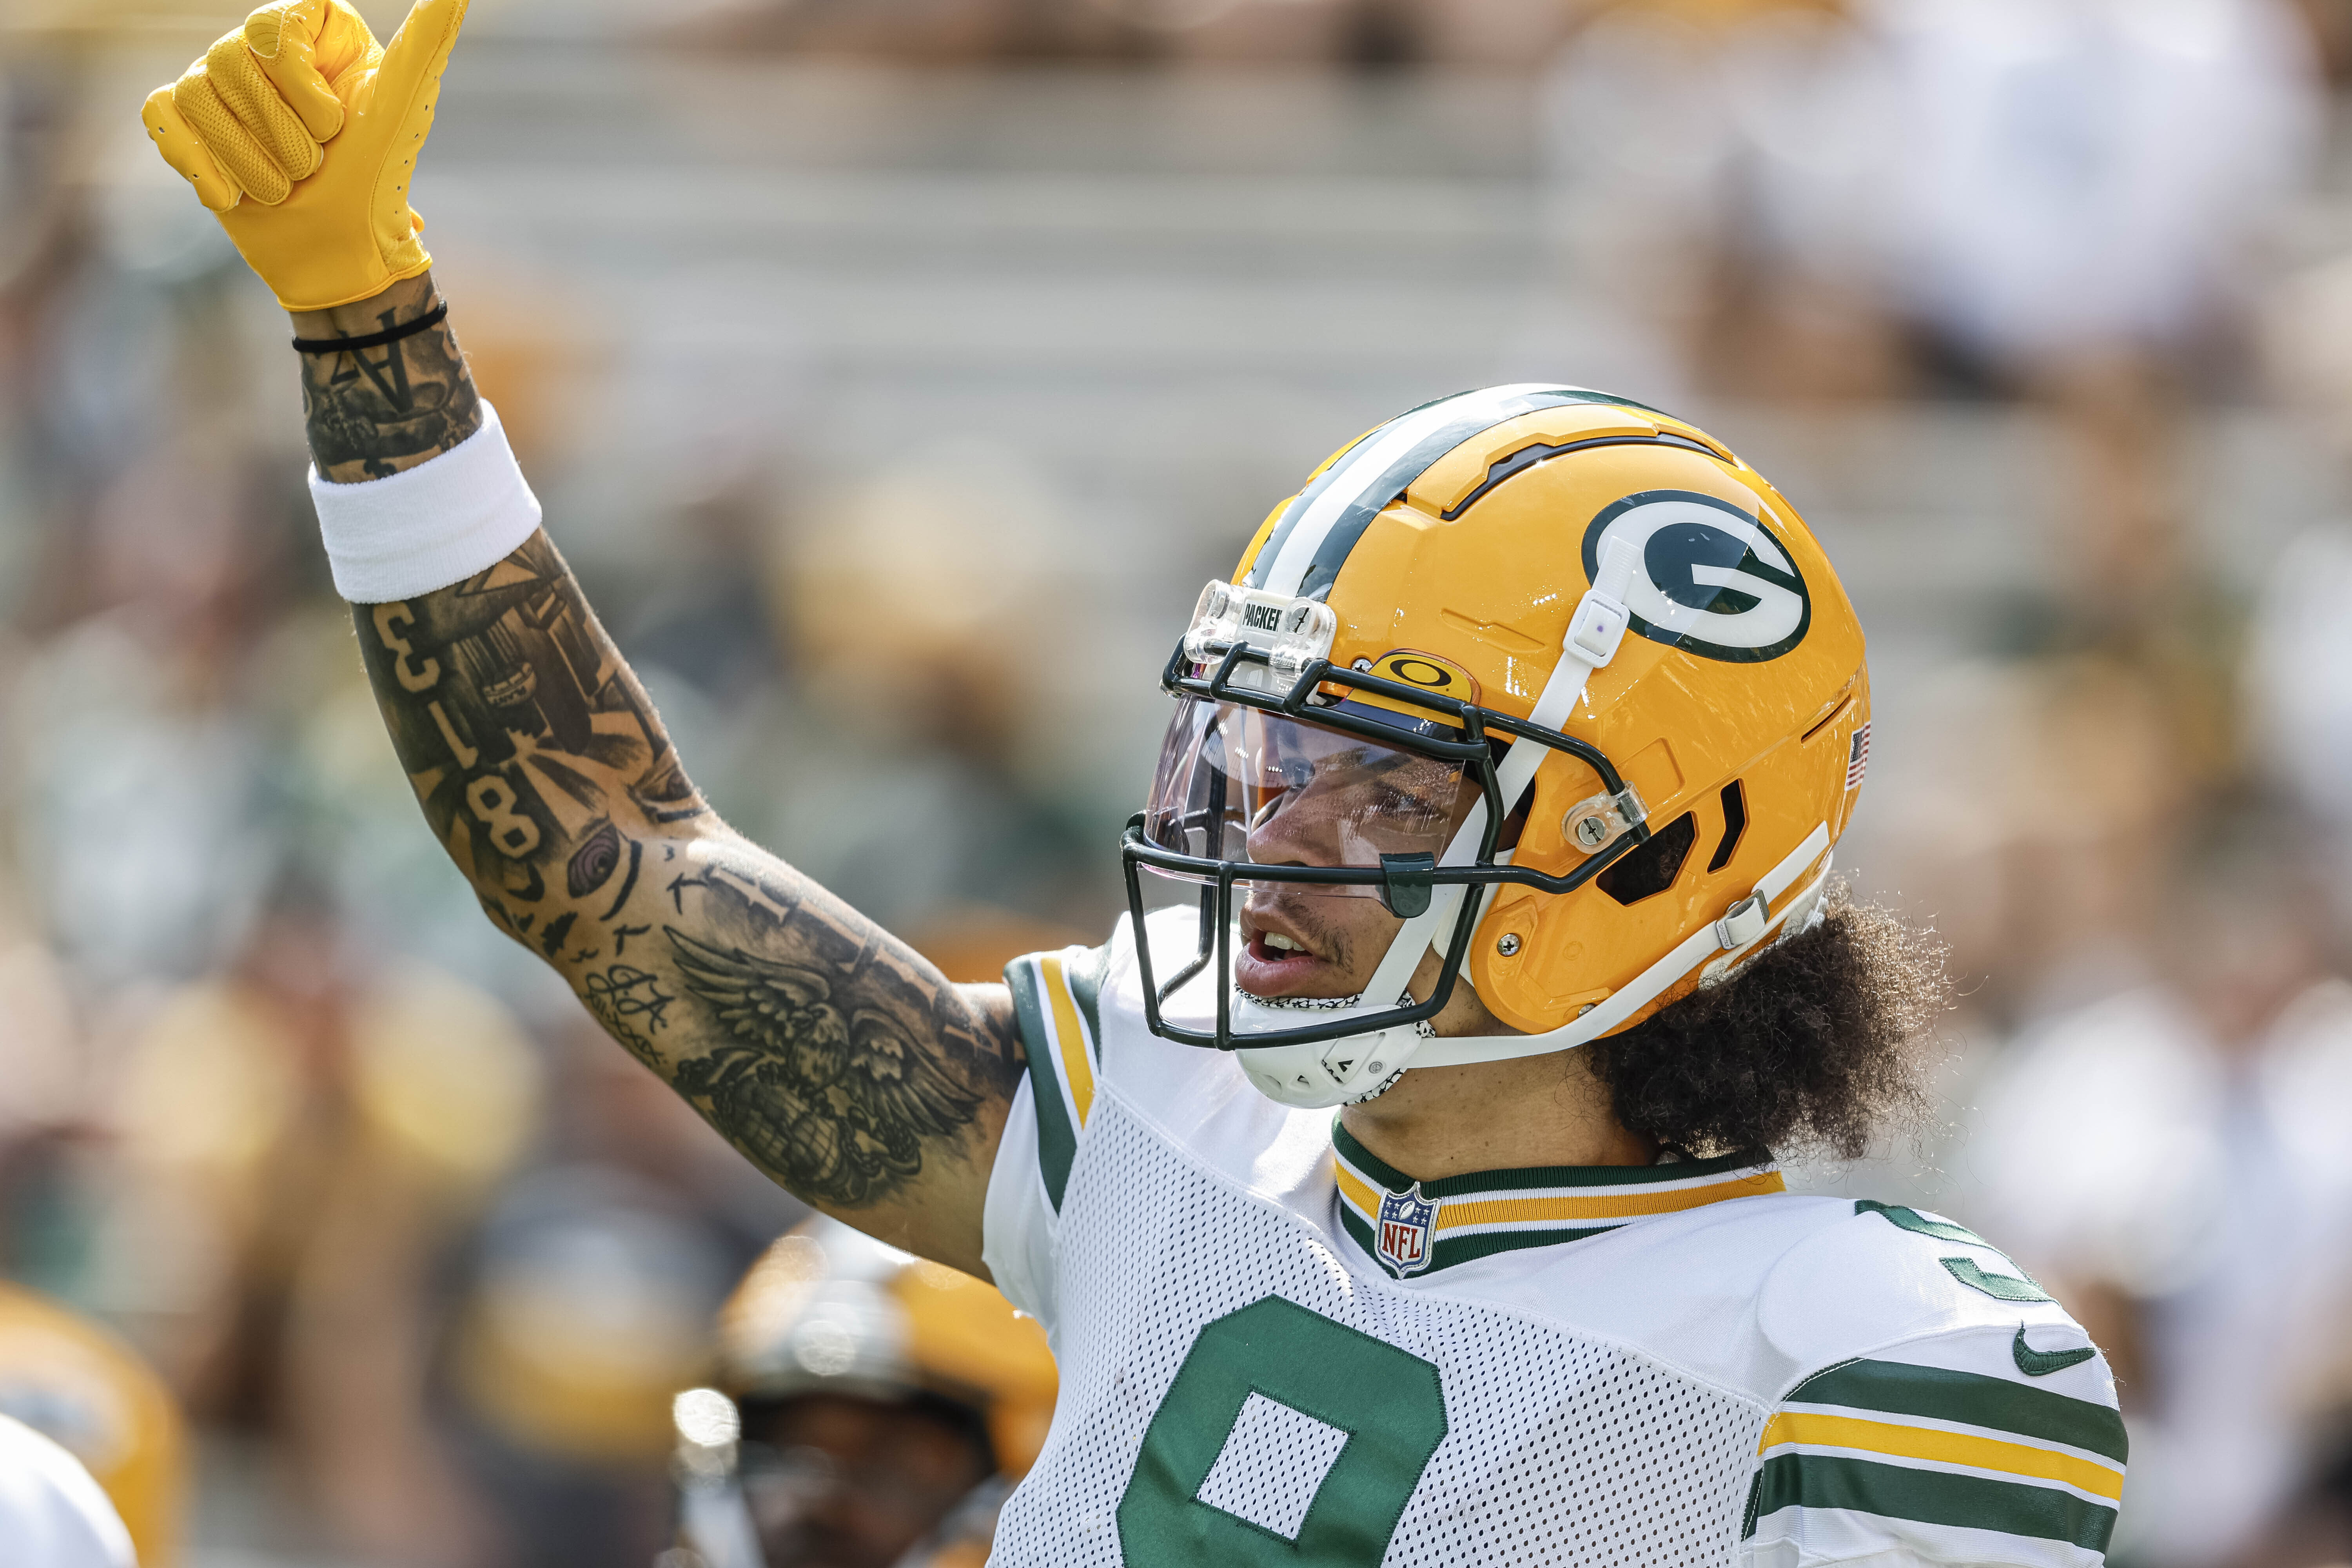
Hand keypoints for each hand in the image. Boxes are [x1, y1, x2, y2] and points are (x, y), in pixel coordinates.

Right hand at [142, 0, 466, 311]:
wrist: (338, 250)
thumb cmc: (376, 177)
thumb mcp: (404, 106)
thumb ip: (427, 43)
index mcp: (312, 29)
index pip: (273, 26)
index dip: (300, 89)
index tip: (334, 128)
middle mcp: (258, 45)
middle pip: (228, 60)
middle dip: (280, 136)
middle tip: (312, 168)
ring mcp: (216, 80)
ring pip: (195, 93)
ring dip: (247, 160)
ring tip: (282, 187)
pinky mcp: (185, 120)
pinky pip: (163, 119)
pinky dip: (200, 164)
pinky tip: (233, 196)